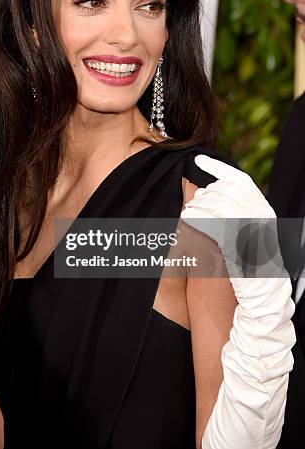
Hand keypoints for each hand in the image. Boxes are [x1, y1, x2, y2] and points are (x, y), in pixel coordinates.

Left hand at [180, 155, 284, 278]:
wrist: (263, 289)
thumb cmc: (249, 260)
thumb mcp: (244, 229)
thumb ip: (228, 209)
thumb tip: (199, 190)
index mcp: (262, 208)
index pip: (240, 179)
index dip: (217, 167)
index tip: (197, 159)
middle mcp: (261, 214)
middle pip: (227, 190)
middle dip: (205, 194)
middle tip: (192, 204)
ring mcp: (252, 228)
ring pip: (219, 204)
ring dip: (198, 206)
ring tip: (186, 214)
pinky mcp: (240, 243)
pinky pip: (215, 223)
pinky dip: (199, 218)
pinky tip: (187, 220)